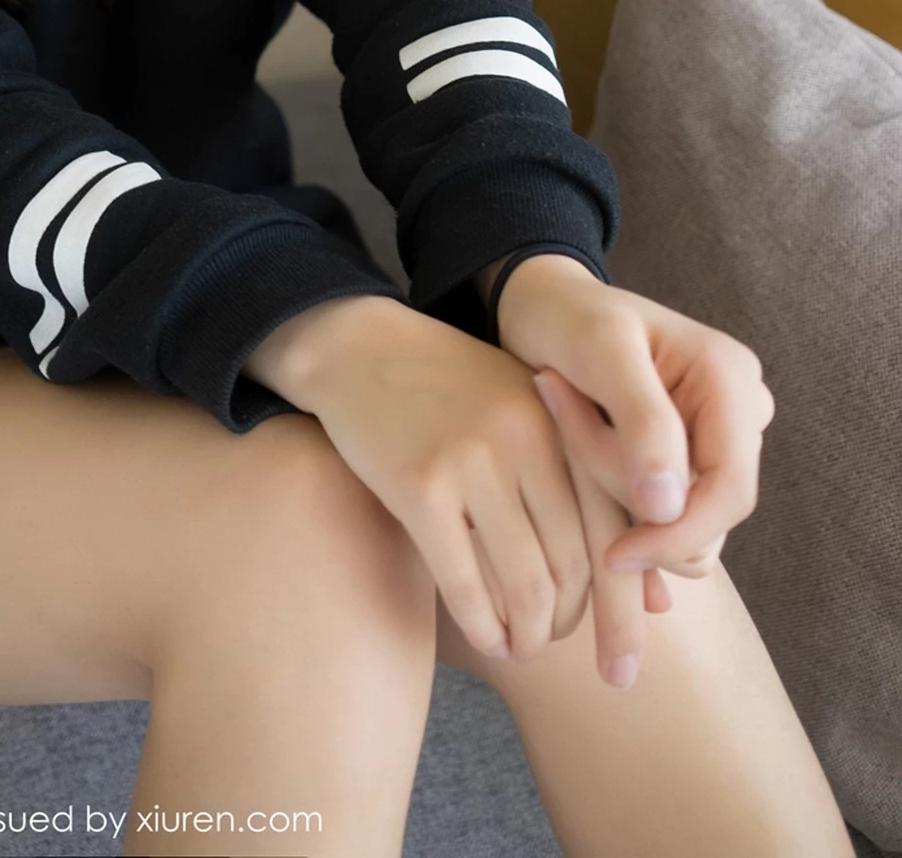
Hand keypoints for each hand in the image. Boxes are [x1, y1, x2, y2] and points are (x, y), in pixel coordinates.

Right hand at [247, 295, 665, 684]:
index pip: (618, 530)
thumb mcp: (531, 418)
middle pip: (578, 565)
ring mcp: (475, 460)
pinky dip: (484, 627)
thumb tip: (654, 605)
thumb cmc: (453, 392)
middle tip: (558, 644)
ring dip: (531, 635)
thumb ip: (589, 493)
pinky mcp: (420, 485)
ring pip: (527, 584)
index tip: (623, 667)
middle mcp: (532, 437)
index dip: (624, 610)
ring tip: (523, 646)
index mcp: (566, 419)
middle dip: (572, 626)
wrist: (358, 345)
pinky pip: (466, 583)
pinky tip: (488, 639)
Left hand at [494, 256, 776, 580]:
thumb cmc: (567, 315)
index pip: (730, 492)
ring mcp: (711, 441)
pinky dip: (615, 502)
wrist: (541, 308)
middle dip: (630, 497)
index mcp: (731, 381)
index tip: (614, 554)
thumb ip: (642, 421)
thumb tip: (671, 508)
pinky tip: (578, 457)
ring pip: (678, 522)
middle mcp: (736, 415)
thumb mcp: (600, 350)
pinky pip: (660, 515)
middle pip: (702, 513)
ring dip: (615, 496)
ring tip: (570, 426)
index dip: (678, 535)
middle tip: (567, 427)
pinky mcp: (683, 462)